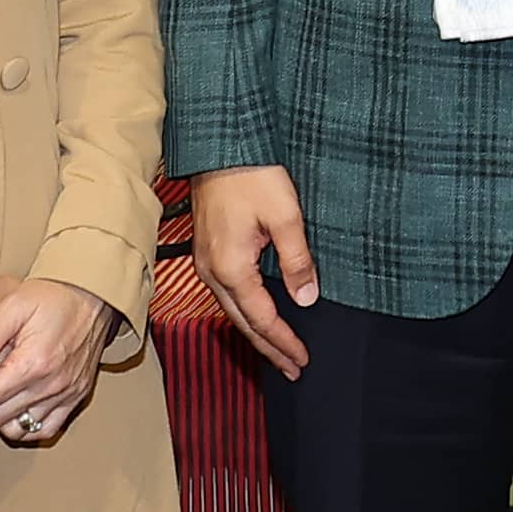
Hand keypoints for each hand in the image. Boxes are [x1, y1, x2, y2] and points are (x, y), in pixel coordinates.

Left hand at [0, 275, 113, 444]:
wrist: (93, 296)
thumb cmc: (53, 296)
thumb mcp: (14, 305)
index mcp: (32, 363)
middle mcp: (51, 385)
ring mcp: (66, 394)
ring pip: (19, 431)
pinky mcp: (76, 397)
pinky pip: (46, 430)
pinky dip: (27, 426)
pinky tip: (17, 408)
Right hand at [190, 169, 319, 377]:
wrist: (221, 144)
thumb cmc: (251, 173)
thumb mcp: (285, 216)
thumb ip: (297, 260)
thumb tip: (306, 297)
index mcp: (230, 268)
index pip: (261, 319)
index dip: (283, 342)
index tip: (301, 360)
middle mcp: (212, 270)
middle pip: (242, 322)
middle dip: (268, 348)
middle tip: (292, 368)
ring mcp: (206, 261)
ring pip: (232, 310)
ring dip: (255, 332)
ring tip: (278, 349)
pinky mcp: (208, 250)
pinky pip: (226, 293)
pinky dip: (244, 311)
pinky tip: (257, 314)